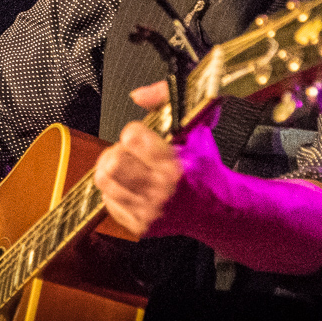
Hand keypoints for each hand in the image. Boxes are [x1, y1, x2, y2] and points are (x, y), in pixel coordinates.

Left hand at [92, 81, 226, 238]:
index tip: (141, 135)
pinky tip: (130, 185)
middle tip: (128, 152)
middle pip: (113, 163)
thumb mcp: (195, 127)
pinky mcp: (141, 225)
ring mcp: (149, 210)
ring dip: (112, 169)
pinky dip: (115, 191)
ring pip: (105, 182)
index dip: (134, 131)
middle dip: (117, 151)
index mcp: (175, 164)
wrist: (216, 208)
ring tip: (127, 166)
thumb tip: (137, 95)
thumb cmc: (205, 168)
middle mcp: (161, 190)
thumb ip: (166, 101)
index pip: (132, 137)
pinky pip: (108, 203)